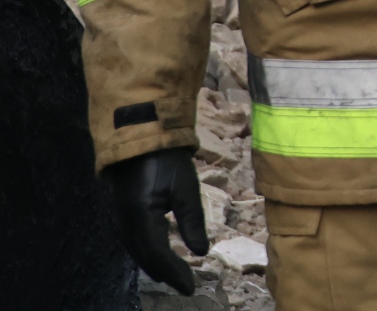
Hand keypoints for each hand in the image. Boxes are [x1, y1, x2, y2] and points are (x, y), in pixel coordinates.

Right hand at [104, 147, 207, 294]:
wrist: (140, 142)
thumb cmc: (166, 162)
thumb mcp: (186, 188)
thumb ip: (192, 221)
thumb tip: (201, 252)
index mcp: (141, 218)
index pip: (158, 255)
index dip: (174, 273)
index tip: (190, 286)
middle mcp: (127, 225)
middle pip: (147, 258)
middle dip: (166, 274)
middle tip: (186, 286)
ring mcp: (122, 221)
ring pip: (139, 253)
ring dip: (157, 267)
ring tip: (176, 278)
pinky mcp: (125, 216)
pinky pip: (136, 244)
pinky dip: (149, 256)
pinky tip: (160, 260)